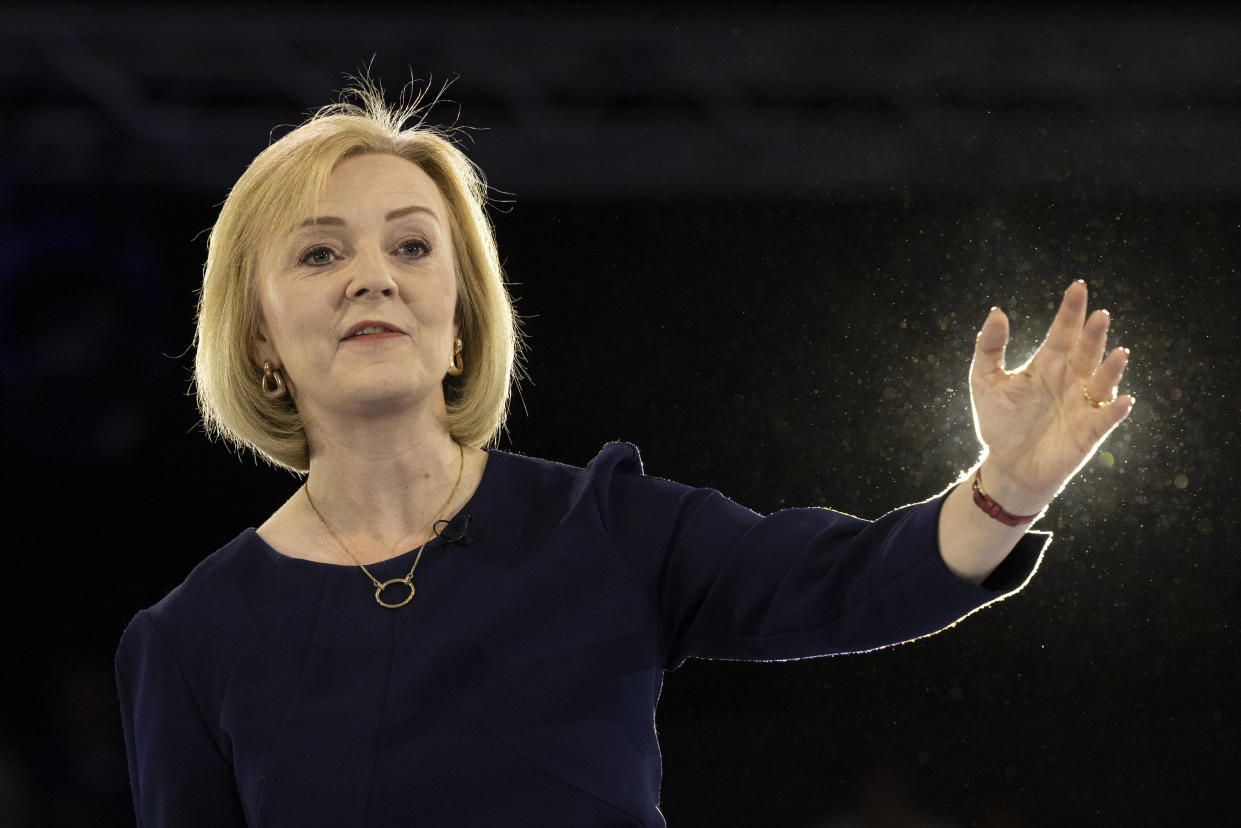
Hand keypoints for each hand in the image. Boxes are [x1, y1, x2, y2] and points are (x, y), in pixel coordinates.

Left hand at [969, 280, 1133, 512]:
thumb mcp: (985, 381)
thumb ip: (989, 347)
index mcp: (1048, 363)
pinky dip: (1115, 410)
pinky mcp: (1089, 432)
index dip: (1071, 310)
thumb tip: (996, 312)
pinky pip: (1106, 418)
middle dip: (1093, 335)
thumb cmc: (999, 422)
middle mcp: (1071, 379)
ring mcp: (1083, 404)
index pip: (1063, 331)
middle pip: (1086, 351)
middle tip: (1099, 316)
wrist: (1007, 465)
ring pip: (1103, 381)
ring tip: (1118, 352)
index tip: (1077, 287)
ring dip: (1112, 368)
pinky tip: (1122, 400)